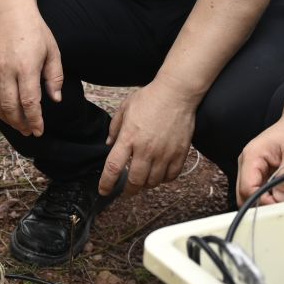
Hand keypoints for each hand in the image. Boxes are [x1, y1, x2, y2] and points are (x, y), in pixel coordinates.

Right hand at [0, 8, 62, 136]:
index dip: (34, 120)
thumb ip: (55, 77)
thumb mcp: (53, 52)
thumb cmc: (36, 33)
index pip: (29, 101)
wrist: (11, 14)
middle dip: (21, 123)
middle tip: (29, 131)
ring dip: (7, 119)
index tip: (39, 130)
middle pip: (10, 106)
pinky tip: (4, 113)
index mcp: (26, 67)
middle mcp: (6, 70)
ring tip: (18, 125)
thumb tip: (55, 99)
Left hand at [100, 81, 197, 195]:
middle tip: (127, 191)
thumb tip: (109, 144)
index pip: (114, 167)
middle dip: (128, 190)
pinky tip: (159, 175)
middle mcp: (146, 149)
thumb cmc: (150, 98)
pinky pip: (171, 176)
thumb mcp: (125, 108)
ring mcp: (164, 153)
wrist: (176, 93)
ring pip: (153, 182)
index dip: (107, 183)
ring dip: (146, 185)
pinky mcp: (179, 153)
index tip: (104, 191)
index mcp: (129, 137)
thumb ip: (115, 127)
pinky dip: (163, 179)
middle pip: (135, 181)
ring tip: (143, 180)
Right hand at [236, 115, 283, 205]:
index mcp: (252, 156)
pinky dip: (271, 198)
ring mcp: (252, 168)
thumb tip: (279, 200)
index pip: (247, 188)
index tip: (281, 205)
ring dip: (267, 202)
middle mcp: (247, 163)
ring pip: (251, 195)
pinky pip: (260, 191)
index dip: (262, 200)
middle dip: (262, 204)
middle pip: (244, 195)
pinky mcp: (260, 173)